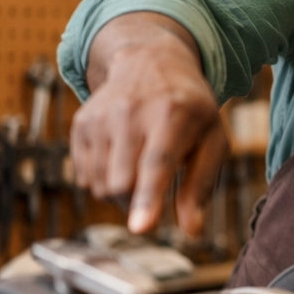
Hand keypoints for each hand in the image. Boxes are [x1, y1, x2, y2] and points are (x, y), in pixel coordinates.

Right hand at [71, 13, 228, 237]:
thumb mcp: (212, 139)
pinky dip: (104, 182)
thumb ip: (200, 185)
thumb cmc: (190, 109)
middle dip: (138, 203)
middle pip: (123, 184)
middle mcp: (131, 113)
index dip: (148, 199)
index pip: (157, 164)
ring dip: (122, 195)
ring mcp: (100, 117)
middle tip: (156, 186)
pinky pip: (86, 178)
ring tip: (142, 169)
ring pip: (102, 186)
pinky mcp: (81, 124)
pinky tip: (122, 159)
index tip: (140, 228)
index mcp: (173, 114)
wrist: (150, 62)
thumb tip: (192, 231)